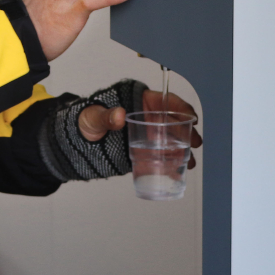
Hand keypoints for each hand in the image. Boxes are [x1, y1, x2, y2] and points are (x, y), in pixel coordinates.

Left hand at [79, 91, 202, 168]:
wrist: (78, 142)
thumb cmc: (87, 121)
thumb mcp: (94, 116)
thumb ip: (106, 116)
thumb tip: (119, 115)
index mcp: (139, 102)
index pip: (165, 101)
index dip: (181, 108)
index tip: (191, 117)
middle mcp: (147, 118)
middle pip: (173, 122)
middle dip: (187, 132)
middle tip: (195, 142)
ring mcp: (147, 135)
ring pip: (170, 140)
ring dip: (182, 150)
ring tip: (191, 162)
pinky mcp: (144, 151)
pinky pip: (160, 156)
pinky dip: (170, 164)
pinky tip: (177, 172)